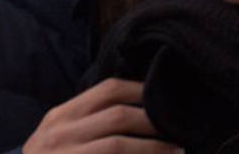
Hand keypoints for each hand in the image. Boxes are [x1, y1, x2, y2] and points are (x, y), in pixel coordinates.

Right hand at [21, 78, 180, 153]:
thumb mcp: (60, 139)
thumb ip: (89, 122)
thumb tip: (138, 111)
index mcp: (60, 117)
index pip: (108, 90)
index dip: (142, 92)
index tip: (165, 98)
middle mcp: (59, 134)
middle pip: (118, 116)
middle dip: (154, 121)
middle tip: (179, 128)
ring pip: (117, 145)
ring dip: (154, 148)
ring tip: (177, 151)